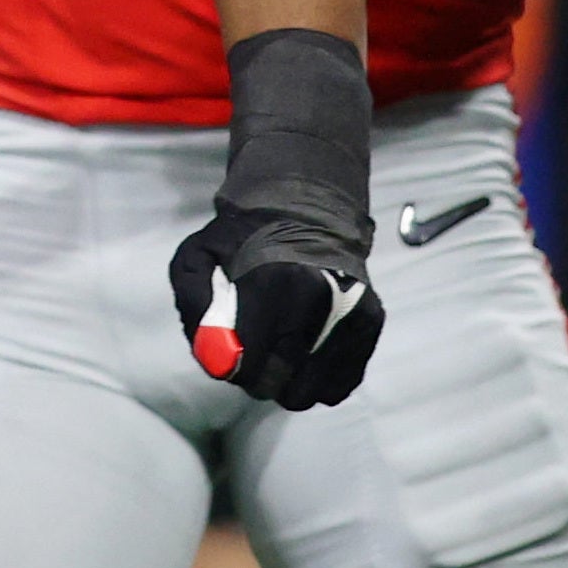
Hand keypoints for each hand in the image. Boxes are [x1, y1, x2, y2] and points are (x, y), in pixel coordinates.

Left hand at [171, 27, 383, 408]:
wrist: (308, 184)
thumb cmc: (242, 220)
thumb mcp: (200, 251)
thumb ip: (195, 301)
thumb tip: (209, 353)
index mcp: (279, 280)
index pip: (258, 354)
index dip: (239, 365)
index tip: (230, 357)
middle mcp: (323, 296)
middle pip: (288, 379)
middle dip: (263, 377)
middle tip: (248, 366)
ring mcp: (354, 307)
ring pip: (325, 384)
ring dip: (296, 383)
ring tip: (277, 363)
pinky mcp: (372, 315)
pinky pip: (353, 371)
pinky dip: (330, 378)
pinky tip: (309, 365)